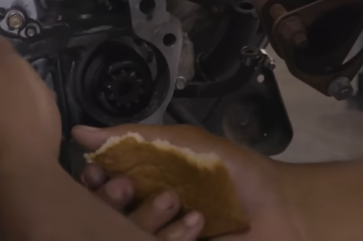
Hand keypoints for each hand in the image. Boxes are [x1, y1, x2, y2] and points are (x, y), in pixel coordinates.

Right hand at [73, 124, 305, 240]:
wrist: (282, 209)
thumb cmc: (233, 172)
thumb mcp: (185, 143)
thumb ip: (135, 137)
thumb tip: (79, 132)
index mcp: (142, 187)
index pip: (101, 189)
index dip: (93, 182)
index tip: (94, 172)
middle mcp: (146, 216)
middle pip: (108, 216)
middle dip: (111, 202)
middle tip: (125, 190)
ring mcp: (160, 238)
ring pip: (130, 234)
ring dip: (145, 220)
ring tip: (176, 205)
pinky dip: (170, 238)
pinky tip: (197, 226)